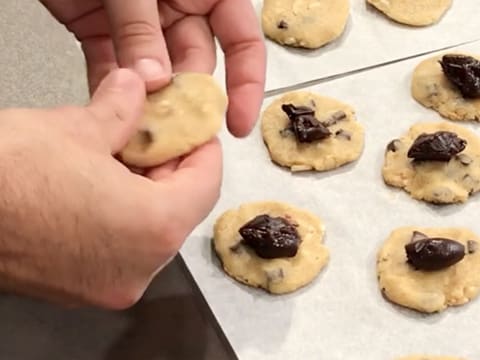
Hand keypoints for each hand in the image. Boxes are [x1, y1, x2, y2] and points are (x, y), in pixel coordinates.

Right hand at [0, 69, 220, 308]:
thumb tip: (137, 88)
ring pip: (152, 229)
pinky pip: (125, 246)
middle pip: (180, 209)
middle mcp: (139, 268)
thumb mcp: (77, 127)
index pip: (206, 185)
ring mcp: (112, 285)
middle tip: (158, 138)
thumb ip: (123, 108)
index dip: (203, 151)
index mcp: (151, 228)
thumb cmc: (4, 177)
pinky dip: (125, 215)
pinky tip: (104, 185)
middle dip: (171, 169)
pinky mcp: (84, 288)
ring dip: (147, 190)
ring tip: (126, 156)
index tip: (195, 132)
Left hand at [40, 0, 266, 136]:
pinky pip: (113, 68)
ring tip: (142, 132)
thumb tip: (153, 81)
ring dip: (147, 103)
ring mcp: (142, 22)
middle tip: (176, 133)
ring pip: (154, 74)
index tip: (237, 123)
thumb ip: (142, 27)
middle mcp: (180, 8)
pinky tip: (110, 115)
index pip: (242, 42)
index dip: (246, 84)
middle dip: (186, 101)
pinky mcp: (103, 29)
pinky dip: (110, 92)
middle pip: (194, 65)